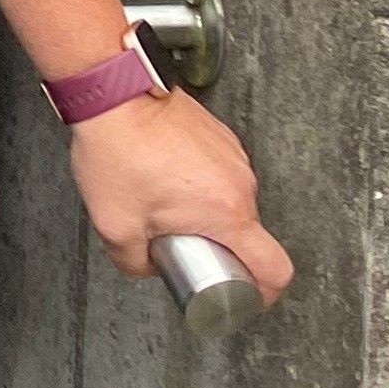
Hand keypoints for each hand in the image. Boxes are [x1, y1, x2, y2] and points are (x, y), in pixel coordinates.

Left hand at [68, 87, 293, 304]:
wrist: (114, 93)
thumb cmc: (118, 151)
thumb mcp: (115, 226)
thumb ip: (135, 262)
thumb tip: (147, 267)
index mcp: (227, 212)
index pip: (274, 267)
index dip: (264, 291)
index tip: (246, 294)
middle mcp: (240, 183)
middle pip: (247, 234)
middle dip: (217, 246)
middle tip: (181, 242)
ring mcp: (233, 156)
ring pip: (230, 202)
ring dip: (205, 212)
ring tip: (164, 204)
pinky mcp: (220, 136)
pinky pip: (218, 174)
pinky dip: (198, 184)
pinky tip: (164, 178)